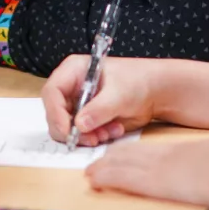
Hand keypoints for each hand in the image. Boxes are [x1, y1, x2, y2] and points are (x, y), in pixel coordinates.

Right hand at [42, 55, 163, 147]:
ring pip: (67, 128)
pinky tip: (113, 130)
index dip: (55, 113)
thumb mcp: (120, 93)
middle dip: (73, 130)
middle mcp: (71, 88)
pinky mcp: (86, 118)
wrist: (156, 91)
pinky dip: (95, 137)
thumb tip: (80, 124)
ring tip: (108, 132)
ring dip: (86, 136)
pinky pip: (80, 134)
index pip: (52, 92)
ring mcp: (77, 104)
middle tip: (92, 139)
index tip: (68, 131)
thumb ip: (99, 109)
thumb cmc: (140, 81)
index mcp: (74, 70)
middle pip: (55, 114)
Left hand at [87, 137, 208, 206]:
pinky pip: (121, 176)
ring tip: (91, 170)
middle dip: (112, 157)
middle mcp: (165, 156)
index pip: (149, 149)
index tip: (119, 154)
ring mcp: (156, 167)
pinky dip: (105, 176)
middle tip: (97, 161)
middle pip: (131, 153)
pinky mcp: (150, 181)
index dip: (130, 151)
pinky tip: (94, 178)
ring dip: (104, 166)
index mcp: (180, 151)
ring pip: (121, 162)